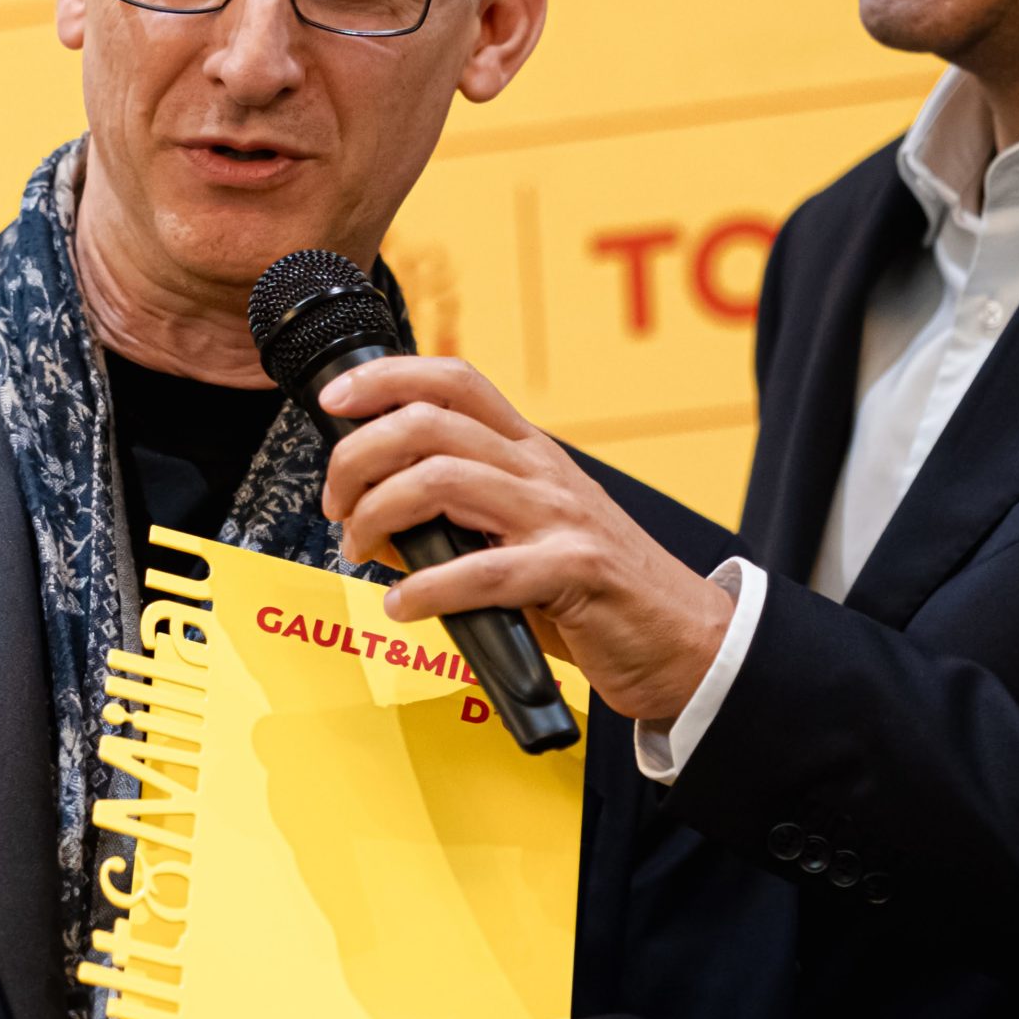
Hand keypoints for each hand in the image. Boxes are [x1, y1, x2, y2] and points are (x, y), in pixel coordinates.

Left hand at [319, 356, 734, 721]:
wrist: (685, 640)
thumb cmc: (598, 592)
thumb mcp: (524, 537)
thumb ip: (458, 524)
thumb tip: (377, 528)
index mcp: (530, 452)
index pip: (454, 379)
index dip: (387, 378)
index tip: (334, 400)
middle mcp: (542, 471)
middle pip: (430, 424)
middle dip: (359, 456)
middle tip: (337, 504)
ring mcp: (560, 517)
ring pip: (443, 481)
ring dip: (378, 514)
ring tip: (360, 550)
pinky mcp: (573, 572)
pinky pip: (482, 571)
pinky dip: (426, 589)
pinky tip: (403, 605)